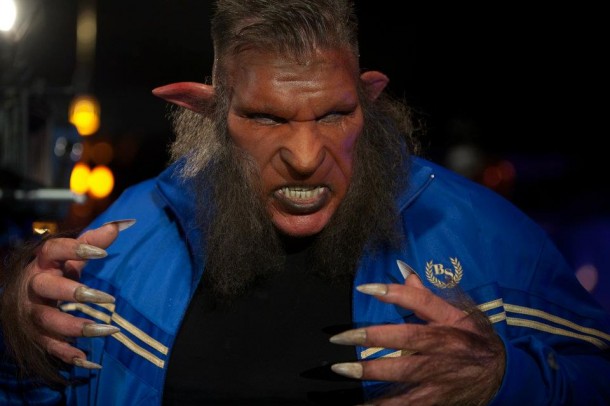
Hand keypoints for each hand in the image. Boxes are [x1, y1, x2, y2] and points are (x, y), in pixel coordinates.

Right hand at [0, 219, 134, 383]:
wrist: (23, 296)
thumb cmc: (56, 270)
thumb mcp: (71, 255)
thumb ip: (95, 240)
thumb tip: (126, 223)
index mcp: (44, 262)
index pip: (54, 249)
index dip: (76, 249)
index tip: (104, 253)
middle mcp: (32, 286)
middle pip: (47, 289)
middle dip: (76, 294)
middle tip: (109, 298)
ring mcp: (31, 312)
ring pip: (49, 322)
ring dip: (78, 328)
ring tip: (109, 330)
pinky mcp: (34, 334)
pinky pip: (49, 347)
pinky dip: (69, 355)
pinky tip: (91, 361)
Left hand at [330, 262, 504, 404]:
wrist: (505, 376)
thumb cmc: (476, 339)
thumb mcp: (459, 314)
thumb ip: (427, 297)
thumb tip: (404, 273)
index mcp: (449, 324)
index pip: (420, 302)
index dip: (394, 293)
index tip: (365, 288)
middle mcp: (444, 349)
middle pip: (405, 340)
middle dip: (372, 338)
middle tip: (340, 337)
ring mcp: (439, 376)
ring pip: (402, 374)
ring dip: (371, 373)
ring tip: (342, 371)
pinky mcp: (436, 399)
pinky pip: (406, 405)